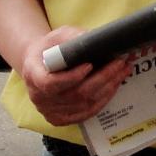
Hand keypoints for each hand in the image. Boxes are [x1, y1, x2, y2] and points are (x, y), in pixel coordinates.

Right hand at [18, 26, 135, 126]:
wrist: (41, 63)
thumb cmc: (50, 48)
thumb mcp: (58, 36)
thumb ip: (73, 38)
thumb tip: (94, 40)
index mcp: (32, 74)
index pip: (50, 83)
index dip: (71, 77)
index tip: (89, 65)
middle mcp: (38, 96)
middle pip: (74, 94)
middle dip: (102, 78)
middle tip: (119, 64)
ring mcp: (49, 111)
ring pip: (84, 104)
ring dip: (107, 88)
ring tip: (122, 71)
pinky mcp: (60, 118)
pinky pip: (86, 113)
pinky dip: (103, 100)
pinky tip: (114, 86)